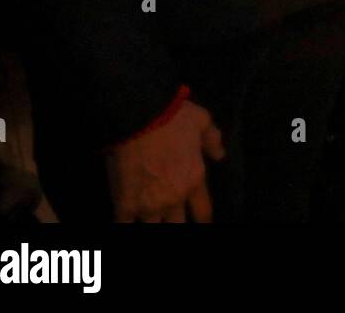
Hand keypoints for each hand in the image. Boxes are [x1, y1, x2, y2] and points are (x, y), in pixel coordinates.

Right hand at [105, 99, 223, 222]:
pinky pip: (124, 225)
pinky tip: (125, 222)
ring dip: (152, 224)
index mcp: (194, 179)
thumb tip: (220, 154)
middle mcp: (174, 197)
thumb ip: (212, 140)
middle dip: (177, 225)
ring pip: (153, 229)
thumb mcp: (202, 121)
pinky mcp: (125, 204)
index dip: (203, 221)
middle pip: (178, 226)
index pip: (204, 213)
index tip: (200, 223)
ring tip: (149, 219)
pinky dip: (125, 224)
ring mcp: (149, 204)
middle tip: (172, 220)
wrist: (140, 115)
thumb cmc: (173, 116)